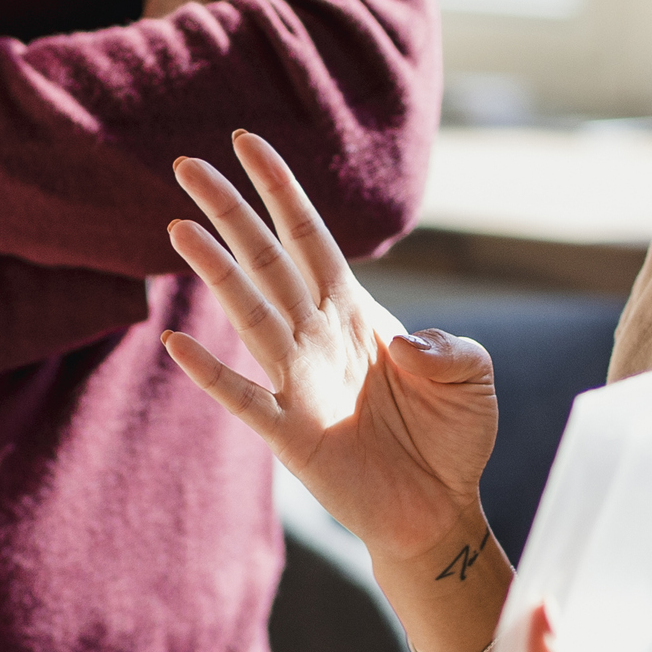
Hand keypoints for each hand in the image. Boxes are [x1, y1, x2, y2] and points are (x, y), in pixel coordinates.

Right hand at [162, 130, 497, 570]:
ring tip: (180, 229)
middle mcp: (318, 336)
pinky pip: (244, 397)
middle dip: (229, 211)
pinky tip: (178, 343)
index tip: (246, 142)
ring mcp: (298, 382)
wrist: (438, 509)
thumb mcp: (472, 376)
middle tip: (186, 166)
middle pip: (265, 260)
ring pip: (249, 314)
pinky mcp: (290, 433)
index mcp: (355, 311)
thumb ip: (450, 347)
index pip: (309, 237)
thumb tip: (403, 341)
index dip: (279, 190)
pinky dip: (211, 371)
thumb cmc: (452, 437)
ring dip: (215, 272)